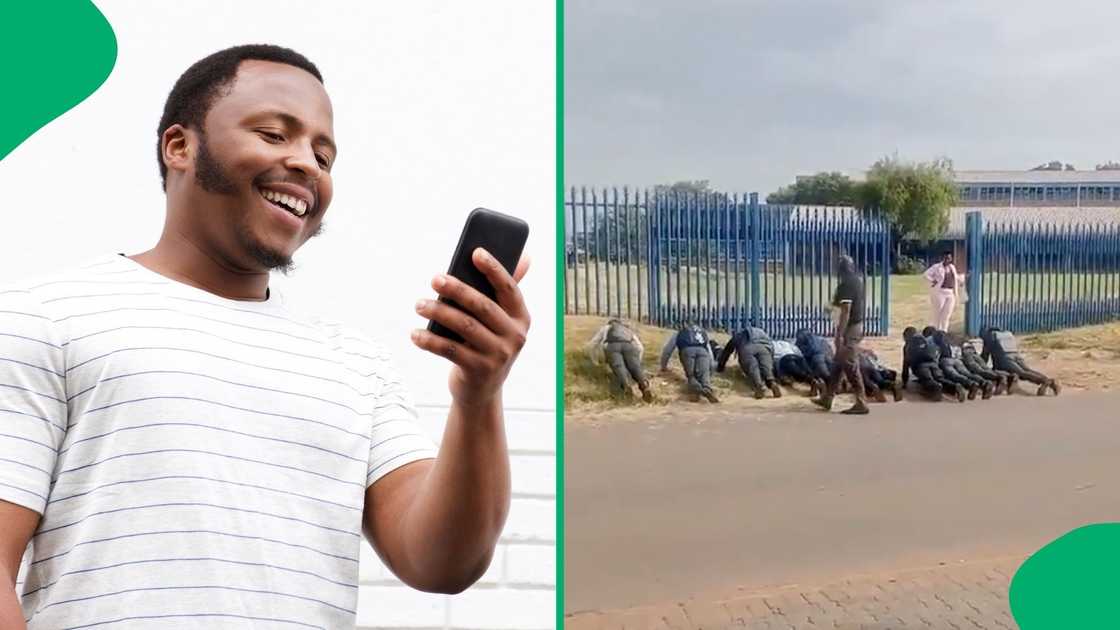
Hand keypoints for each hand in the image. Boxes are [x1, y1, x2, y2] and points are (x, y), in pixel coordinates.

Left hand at [411, 248, 530, 407]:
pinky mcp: (479, 371)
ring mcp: (498, 355)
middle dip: (457, 289)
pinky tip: (415, 334)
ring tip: (419, 304)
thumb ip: (504, 290)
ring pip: (464, 326)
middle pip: (483, 306)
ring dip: (438, 312)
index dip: (494, 269)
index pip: (510, 288)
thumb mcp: (499, 321)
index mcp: (521, 318)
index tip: (475, 252)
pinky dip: (430, 341)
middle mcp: (515, 336)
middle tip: (434, 279)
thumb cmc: (486, 343)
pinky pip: (450, 350)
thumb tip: (525, 255)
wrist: (482, 390)